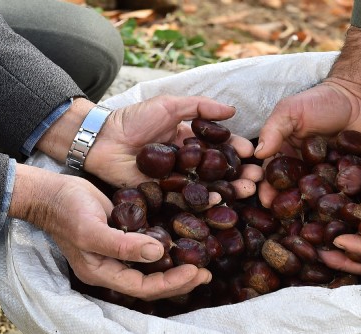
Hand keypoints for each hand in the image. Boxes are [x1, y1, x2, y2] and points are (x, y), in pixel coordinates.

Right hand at [9, 164, 210, 299]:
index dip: (172, 282)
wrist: (50, 191)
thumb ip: (123, 245)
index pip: (144, 287)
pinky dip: (167, 250)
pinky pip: (148, 249)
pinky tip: (184, 244)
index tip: (197, 271)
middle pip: (151, 283)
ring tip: (201, 264)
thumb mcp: (92, 229)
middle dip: (180, 280)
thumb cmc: (66, 209)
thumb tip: (159, 253)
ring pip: (151, 269)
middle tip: (207, 272)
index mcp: (103, 272)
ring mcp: (117, 253)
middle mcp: (112, 267)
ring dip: (176, 268)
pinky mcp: (122, 235)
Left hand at [85, 95, 260, 198]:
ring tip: (248, 189)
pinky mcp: (165, 195)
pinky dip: (205, 200)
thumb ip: (200, 107)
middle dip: (240, 173)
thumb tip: (231, 111)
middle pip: (219, 170)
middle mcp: (187, 162)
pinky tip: (222, 199)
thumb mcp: (170, 105)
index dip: (237, 149)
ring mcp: (177, 180)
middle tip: (257, 176)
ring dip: (231, 188)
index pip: (219, 146)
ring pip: (209, 186)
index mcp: (189, 140)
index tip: (252, 152)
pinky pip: (188, 199)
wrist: (103, 140)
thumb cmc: (133, 119)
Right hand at [254, 28, 360, 208]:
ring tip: (309, 222)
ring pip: (319, 199)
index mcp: (288, 155)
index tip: (265, 200)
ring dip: (313, 211)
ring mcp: (330, 178)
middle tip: (284, 219)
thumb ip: (274, 130)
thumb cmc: (323, 101)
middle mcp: (307, 170)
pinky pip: (346, 196)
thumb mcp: (291, 111)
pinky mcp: (353, 181)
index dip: (267, 188)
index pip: (274, 175)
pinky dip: (342, 206)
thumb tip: (257, 154)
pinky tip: (337, 217)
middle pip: (295, 193)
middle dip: (288, 206)